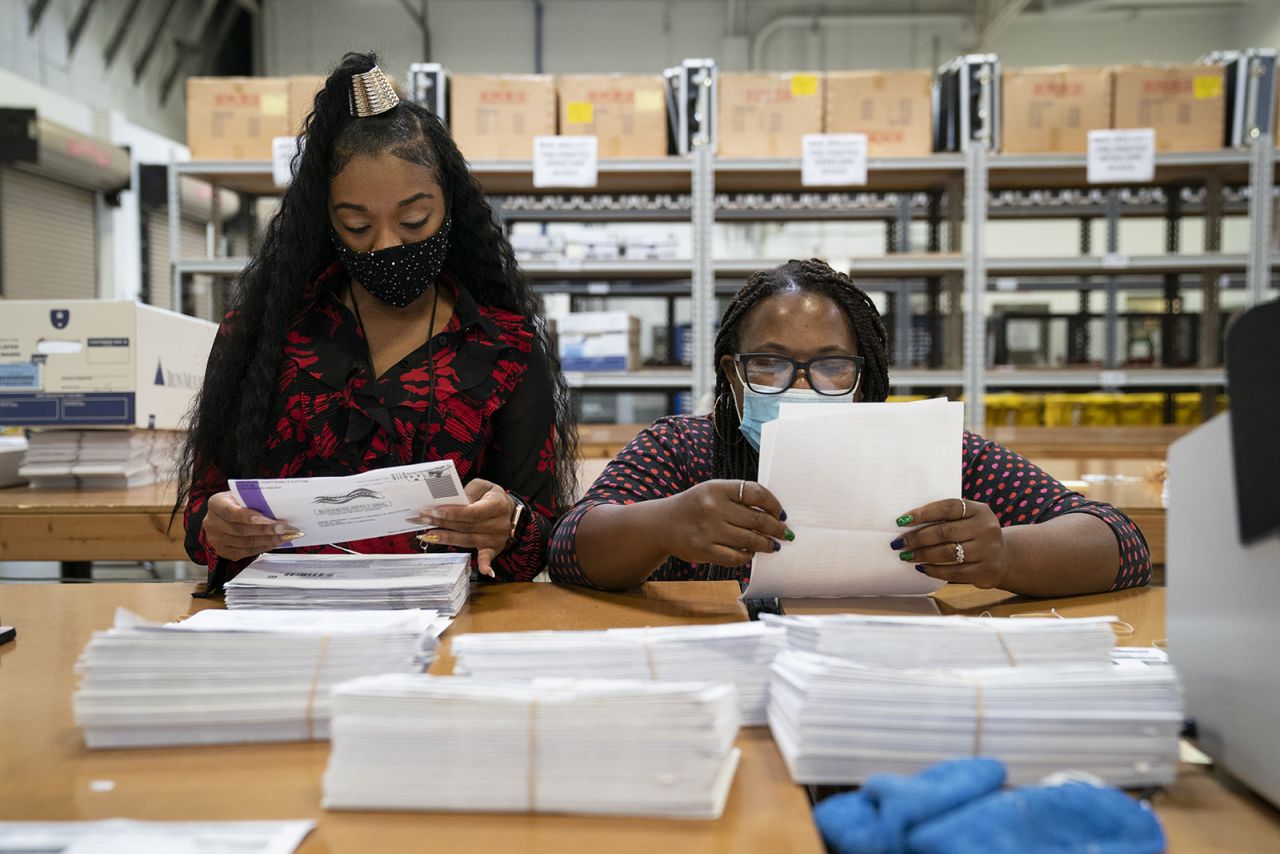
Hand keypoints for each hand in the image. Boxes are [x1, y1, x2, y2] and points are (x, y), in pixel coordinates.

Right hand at [201, 491, 300, 560]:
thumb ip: (254, 500)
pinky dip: (263, 548)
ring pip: (246, 543)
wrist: (222, 514)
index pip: (232, 512)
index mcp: (215, 504)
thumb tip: (279, 505)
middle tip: (286, 528)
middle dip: (267, 530)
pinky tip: (275, 543)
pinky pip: (246, 552)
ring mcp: (216, 539)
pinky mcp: (223, 551)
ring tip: (285, 536)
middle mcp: (212, 523)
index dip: (251, 517)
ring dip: (269, 540)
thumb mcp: (241, 495)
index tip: (271, 519)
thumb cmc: (236, 502)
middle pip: (241, 530)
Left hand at [411, 478, 514, 577]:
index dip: (452, 513)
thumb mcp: (484, 487)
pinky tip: (483, 572)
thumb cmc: (491, 497)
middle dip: (440, 522)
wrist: (510, 511)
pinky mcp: (492, 549)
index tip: (433, 510)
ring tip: (426, 534)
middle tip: (421, 519)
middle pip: (465, 526)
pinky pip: (487, 557)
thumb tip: (453, 501)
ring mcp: (494, 539)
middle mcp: (497, 524)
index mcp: (497, 505)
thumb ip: (469, 491)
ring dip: (445, 537)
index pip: (472, 512)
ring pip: (466, 540)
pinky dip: (485, 565)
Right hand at [659, 480, 789, 567]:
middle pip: (757, 519)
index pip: (756, 493)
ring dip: (766, 544)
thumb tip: (773, 513)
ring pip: (750, 540)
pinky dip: (747, 556)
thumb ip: (738, 497)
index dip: (774, 504)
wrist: (662, 524)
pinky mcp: (704, 550)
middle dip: (776, 528)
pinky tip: (750, 553)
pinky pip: (735, 557)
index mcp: (717, 488)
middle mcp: (713, 507)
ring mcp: (708, 530)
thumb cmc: (694, 507)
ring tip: (772, 545)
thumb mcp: (712, 491)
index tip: (781, 513)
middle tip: (784, 533)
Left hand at [891, 498, 1010, 588]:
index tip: (901, 520)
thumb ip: (945, 518)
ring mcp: (988, 550)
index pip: (947, 507)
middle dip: (917, 538)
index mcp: (979, 510)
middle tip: (899, 543)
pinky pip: (955, 572)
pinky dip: (934, 570)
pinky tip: (922, 568)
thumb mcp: (968, 520)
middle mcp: (986, 528)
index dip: (923, 513)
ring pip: (948, 553)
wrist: (1004, 557)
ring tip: (906, 556)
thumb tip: (907, 522)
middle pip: (945, 532)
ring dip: (923, 555)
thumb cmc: (974, 534)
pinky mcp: (986, 571)